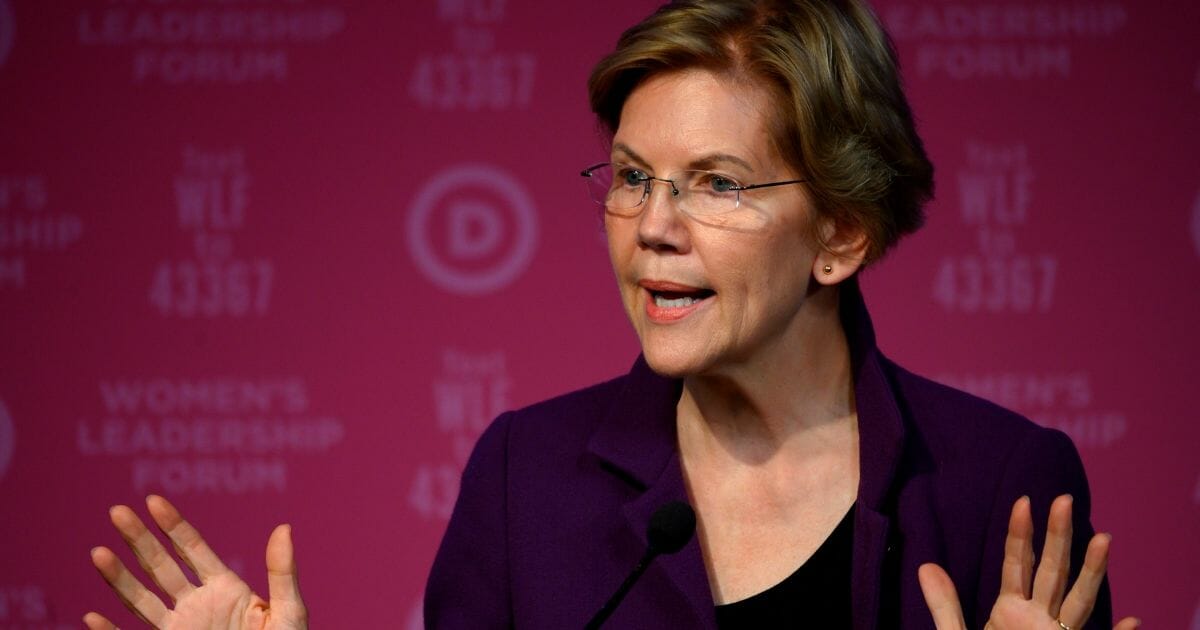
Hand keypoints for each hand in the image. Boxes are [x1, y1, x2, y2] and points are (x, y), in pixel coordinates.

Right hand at [84, 495, 306, 629]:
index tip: (152, 501)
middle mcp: (197, 605)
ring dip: (119, 578)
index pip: (193, 548)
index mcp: (226, 588)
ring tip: (98, 553)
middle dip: (139, 539)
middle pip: (161, 566)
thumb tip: (284, 527)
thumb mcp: (288, 611)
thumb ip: (282, 572)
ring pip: (142, 600)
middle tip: (116, 511)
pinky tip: (91, 618)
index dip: (173, 525)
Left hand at [918, 494, 1137, 629]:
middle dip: (1058, 537)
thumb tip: (925, 566)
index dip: (1020, 534)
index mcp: (1011, 610)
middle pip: (1052, 572)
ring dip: (1092, 572)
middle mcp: (1039, 619)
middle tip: (1062, 498)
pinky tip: (1136, 621)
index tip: (1023, 501)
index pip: (1017, 564)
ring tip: (1103, 539)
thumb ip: (945, 605)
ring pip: (1078, 601)